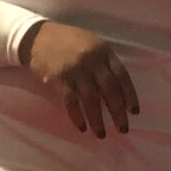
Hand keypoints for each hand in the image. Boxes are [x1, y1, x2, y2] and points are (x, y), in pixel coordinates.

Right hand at [19, 21, 140, 138]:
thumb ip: (103, 63)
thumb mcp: (91, 44)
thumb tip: (116, 89)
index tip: (134, 112)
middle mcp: (92, 60)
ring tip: (101, 134)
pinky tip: (81, 127)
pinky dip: (77, 116)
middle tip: (122, 129)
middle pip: (109, 90)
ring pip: (91, 99)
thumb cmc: (66, 41)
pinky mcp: (58, 78)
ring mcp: (74, 69)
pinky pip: (70, 101)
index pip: (122, 76)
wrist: (36, 37)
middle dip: (117, 111)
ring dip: (97, 119)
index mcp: (103, 51)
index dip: (130, 95)